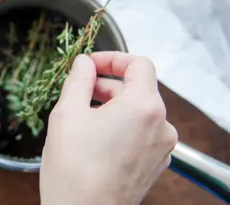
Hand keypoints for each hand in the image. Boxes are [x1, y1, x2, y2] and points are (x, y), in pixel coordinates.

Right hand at [40, 52, 177, 204]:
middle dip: (108, 84)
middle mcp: (161, 126)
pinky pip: (141, 134)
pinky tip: (96, 138)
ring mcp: (161, 148)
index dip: (113, 58)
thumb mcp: (67, 113)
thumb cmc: (75, 170)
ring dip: (114, 106)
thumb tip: (84, 63)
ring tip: (84, 116)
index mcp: (144, 107)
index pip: (139, 64)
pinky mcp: (155, 165)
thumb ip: (78, 79)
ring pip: (139, 112)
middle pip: (139, 89)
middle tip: (79, 90)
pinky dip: (122, 127)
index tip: (90, 64)